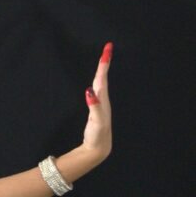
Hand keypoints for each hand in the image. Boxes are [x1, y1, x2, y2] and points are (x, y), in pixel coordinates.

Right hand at [81, 42, 112, 162]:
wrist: (99, 147)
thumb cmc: (98, 135)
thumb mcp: (96, 121)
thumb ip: (94, 106)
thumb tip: (89, 90)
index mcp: (102, 99)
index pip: (102, 77)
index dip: (104, 63)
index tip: (107, 49)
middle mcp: (102, 99)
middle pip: (102, 76)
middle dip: (104, 62)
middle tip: (107, 48)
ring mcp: (100, 103)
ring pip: (101, 82)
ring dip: (102, 69)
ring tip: (104, 58)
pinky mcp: (96, 107)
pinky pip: (97, 89)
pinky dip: (97, 81)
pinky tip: (95, 81)